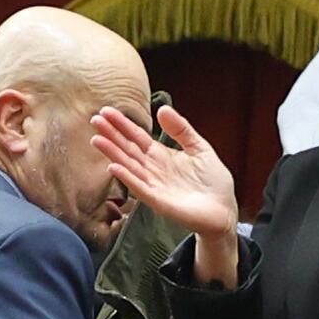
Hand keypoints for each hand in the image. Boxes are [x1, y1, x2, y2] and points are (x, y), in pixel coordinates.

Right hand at [91, 104, 241, 284]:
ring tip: (97, 139)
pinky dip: (127, 178)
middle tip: (94, 119)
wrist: (224, 210)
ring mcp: (154, 186)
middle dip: (112, 135)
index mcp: (161, 156)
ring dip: (113, 154)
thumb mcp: (199, 147)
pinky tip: (113, 167)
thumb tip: (163, 109)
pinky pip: (140, 188)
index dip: (122, 125)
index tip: (106, 111)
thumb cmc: (212, 181)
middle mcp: (153, 170)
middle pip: (128, 149)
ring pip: (129, 166)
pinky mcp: (159, 202)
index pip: (137, 137)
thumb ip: (181, 129)